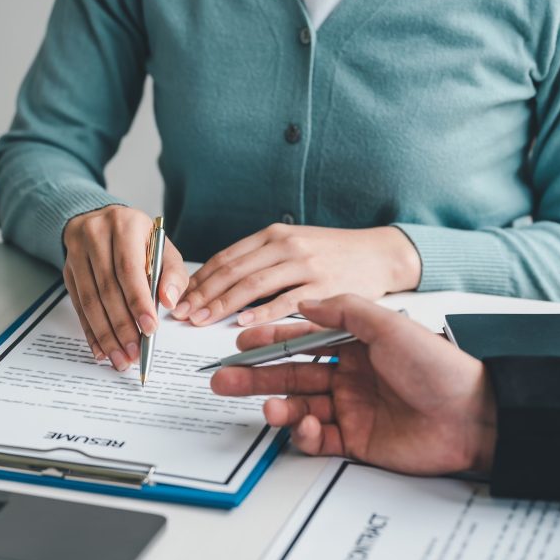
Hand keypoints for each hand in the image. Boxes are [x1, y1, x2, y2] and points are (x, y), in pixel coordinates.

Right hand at [62, 206, 188, 370]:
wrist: (100, 219)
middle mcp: (96, 235)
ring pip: (90, 300)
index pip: (129, 269)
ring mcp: (77, 253)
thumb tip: (169, 301)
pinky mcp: (67, 270)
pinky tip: (101, 349)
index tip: (149, 329)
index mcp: (124, 225)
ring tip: (120, 358)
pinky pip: (79, 306)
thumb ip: (172, 274)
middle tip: (134, 353)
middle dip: (122, 326)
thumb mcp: (162, 248)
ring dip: (105, 334)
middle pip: (107, 289)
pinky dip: (91, 331)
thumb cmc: (138, 239)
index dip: (138, 302)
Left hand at [174, 224, 420, 325]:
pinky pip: (287, 301)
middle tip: (182, 314)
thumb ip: (259, 261)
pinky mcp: (324, 286)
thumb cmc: (330, 254)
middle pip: (234, 271)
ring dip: (223, 304)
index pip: (226, 258)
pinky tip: (243, 324)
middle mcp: (286, 245)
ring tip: (202, 321)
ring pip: (254, 285)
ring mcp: (305, 265)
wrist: (379, 253)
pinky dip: (263, 313)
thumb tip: (216, 286)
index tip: (180, 298)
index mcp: (272, 234)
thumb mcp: (292, 246)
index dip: (199, 280)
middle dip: (203, 294)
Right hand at [210, 294, 496, 474]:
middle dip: (254, 377)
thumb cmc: (438, 368)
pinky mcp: (356, 442)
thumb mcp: (389, 325)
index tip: (241, 343)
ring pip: (298, 408)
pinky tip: (308, 426)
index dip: (269, 342)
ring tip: (267, 408)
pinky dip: (305, 434)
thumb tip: (304, 304)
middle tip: (223, 379)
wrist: (475, 417)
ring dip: (276, 406)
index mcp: (355, 346)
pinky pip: (318, 438)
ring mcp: (350, 409)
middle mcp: (348, 376)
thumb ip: (343, 311)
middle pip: (289, 376)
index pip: (300, 342)